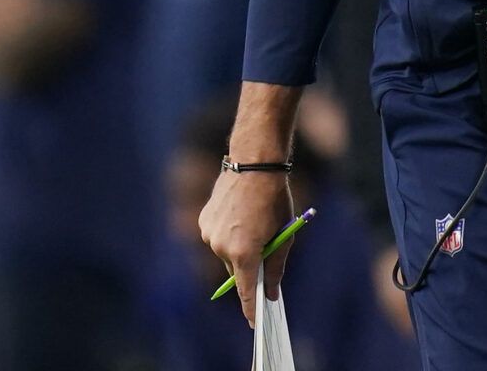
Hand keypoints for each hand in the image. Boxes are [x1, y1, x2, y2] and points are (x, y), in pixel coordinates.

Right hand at [198, 168, 294, 325]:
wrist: (254, 164)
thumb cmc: (275, 198)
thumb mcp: (283, 233)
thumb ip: (276, 265)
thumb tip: (271, 291)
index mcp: (243, 252)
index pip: (245, 290)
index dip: (250, 308)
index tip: (254, 322)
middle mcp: (220, 247)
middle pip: (236, 270)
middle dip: (249, 265)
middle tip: (264, 245)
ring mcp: (208, 235)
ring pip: (225, 253)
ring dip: (238, 247)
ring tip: (253, 221)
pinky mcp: (202, 222)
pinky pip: (216, 237)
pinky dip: (228, 233)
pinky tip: (240, 214)